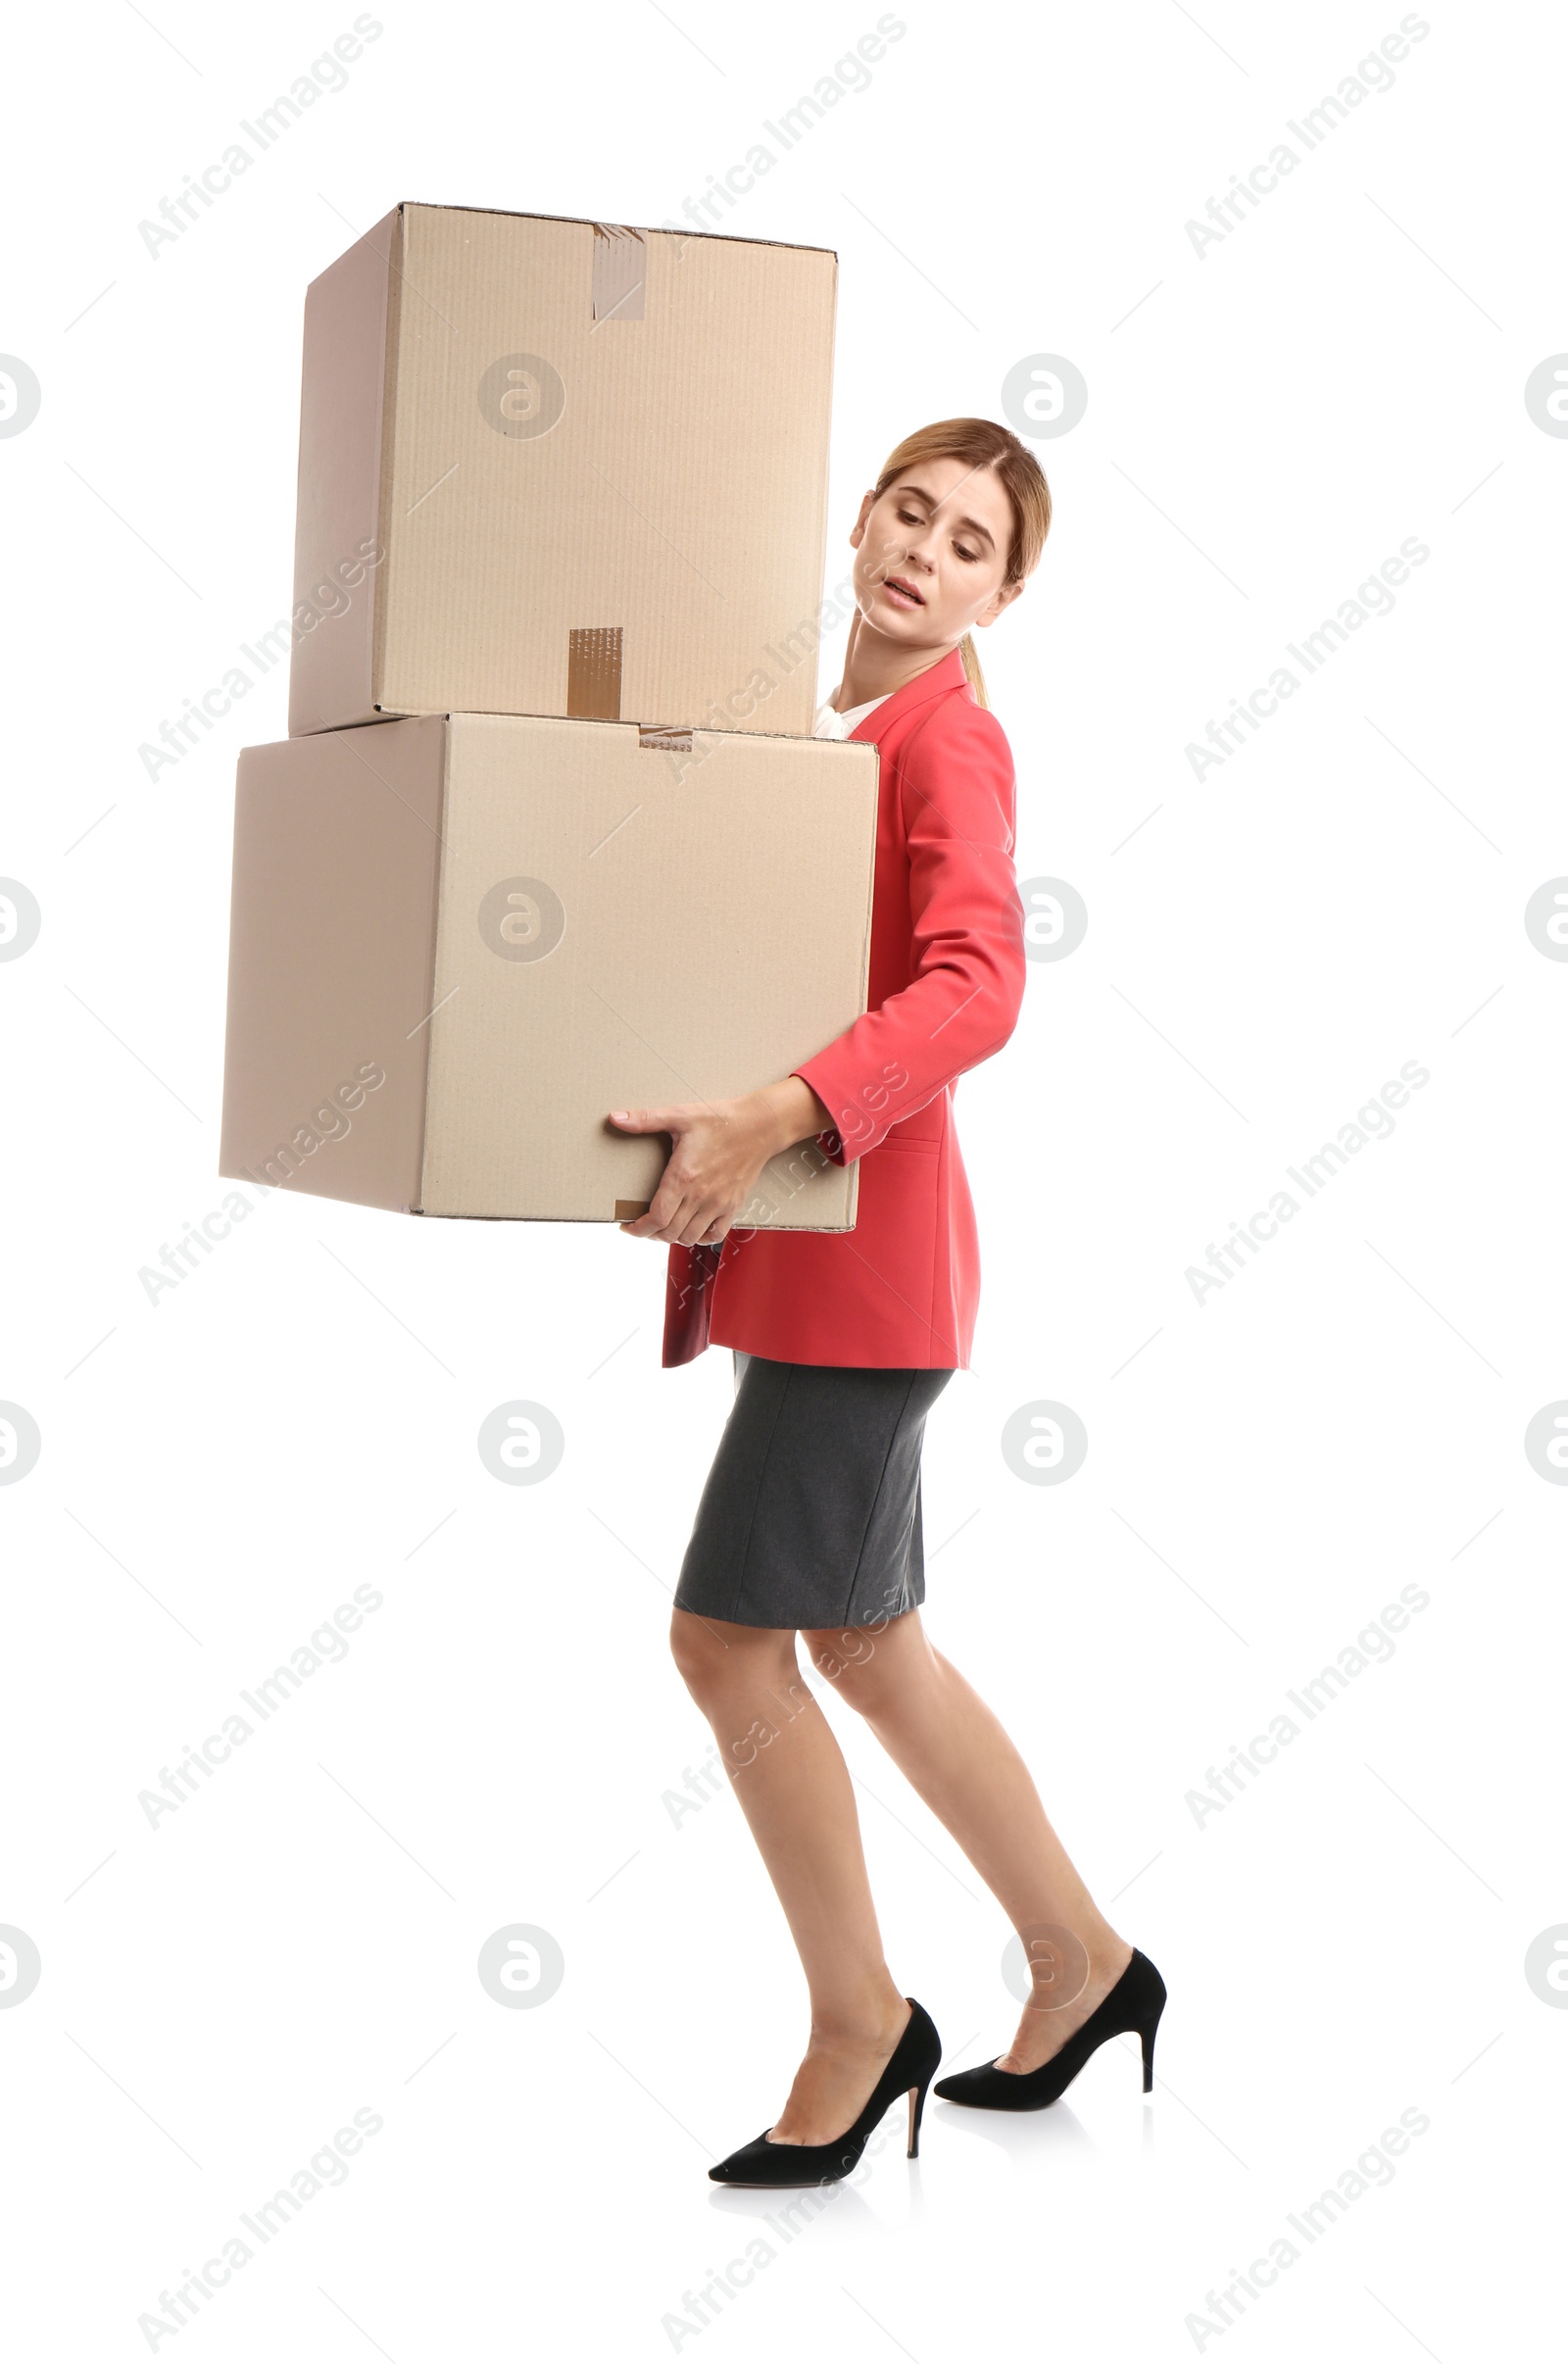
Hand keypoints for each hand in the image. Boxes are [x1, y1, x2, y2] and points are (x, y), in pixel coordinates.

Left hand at [608, 1077, 832, 1246]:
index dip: (638, 1229)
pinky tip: (691, 1228)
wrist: (760, 1125)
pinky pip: (715, 1235)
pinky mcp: (733, 1206)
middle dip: (650, 1233)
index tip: (627, 1226)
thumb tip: (615, 1118)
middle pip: (669, 1232)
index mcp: (684, 1177)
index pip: (656, 1218)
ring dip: (672, 1237)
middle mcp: (701, 1196)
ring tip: (663, 1226)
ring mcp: (719, 1204)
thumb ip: (646, 1119)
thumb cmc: (720, 1119)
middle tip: (641, 1225)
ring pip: (690, 1237)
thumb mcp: (680, 1115)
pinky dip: (700, 1238)